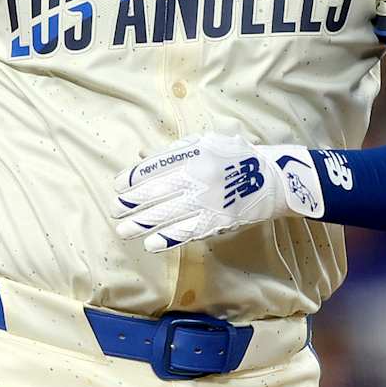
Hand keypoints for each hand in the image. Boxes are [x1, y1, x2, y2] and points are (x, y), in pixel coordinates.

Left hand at [108, 133, 324, 251]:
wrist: (270, 179)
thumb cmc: (234, 158)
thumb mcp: (206, 143)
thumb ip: (174, 151)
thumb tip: (141, 156)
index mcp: (193, 154)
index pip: (153, 168)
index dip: (132, 178)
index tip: (118, 186)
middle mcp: (197, 177)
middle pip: (155, 192)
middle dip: (131, 203)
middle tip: (114, 210)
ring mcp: (206, 201)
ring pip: (166, 214)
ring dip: (141, 224)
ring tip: (123, 229)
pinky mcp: (216, 221)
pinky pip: (186, 232)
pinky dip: (166, 238)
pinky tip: (150, 243)